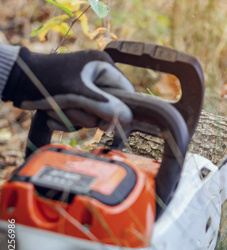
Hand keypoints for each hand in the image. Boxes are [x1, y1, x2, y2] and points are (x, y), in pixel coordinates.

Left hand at [2, 47, 133, 130]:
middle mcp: (98, 76)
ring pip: (93, 115)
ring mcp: (87, 88)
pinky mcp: (76, 98)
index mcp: (103, 66)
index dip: (120, 109)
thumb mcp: (78, 93)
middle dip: (87, 114)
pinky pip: (80, 117)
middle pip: (109, 107)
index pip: (126, 91)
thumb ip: (105, 106)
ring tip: (55, 110)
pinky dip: (66, 120)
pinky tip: (51, 116)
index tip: (106, 124)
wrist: (17, 81)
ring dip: (73, 118)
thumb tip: (128, 118)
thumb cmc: (47, 80)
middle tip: (72, 111)